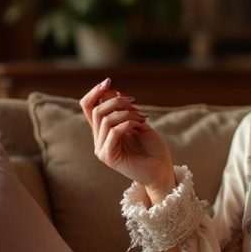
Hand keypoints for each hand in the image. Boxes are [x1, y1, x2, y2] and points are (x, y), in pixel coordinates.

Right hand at [80, 78, 173, 198]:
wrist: (162, 170)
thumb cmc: (153, 148)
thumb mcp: (138, 121)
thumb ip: (123, 109)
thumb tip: (109, 89)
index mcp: (103, 131)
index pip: (88, 106)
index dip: (95, 92)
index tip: (108, 81)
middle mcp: (99, 139)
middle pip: (96, 110)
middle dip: (117, 101)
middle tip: (136, 104)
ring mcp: (102, 149)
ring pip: (104, 119)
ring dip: (126, 113)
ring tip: (142, 118)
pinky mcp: (109, 157)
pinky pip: (112, 132)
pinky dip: (127, 123)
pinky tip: (139, 125)